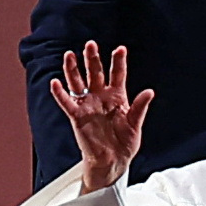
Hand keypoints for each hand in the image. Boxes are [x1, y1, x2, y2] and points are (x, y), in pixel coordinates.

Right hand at [50, 40, 150, 192]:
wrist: (112, 161)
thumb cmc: (125, 142)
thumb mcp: (135, 125)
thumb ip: (139, 108)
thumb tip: (149, 92)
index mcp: (118, 96)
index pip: (117, 74)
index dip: (118, 61)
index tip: (120, 49)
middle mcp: (101, 97)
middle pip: (95, 73)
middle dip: (92, 59)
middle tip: (90, 44)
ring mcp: (88, 105)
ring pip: (78, 83)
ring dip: (73, 70)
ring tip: (69, 55)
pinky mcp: (77, 116)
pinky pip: (67, 102)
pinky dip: (60, 93)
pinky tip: (55, 82)